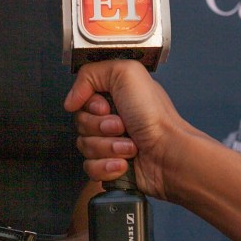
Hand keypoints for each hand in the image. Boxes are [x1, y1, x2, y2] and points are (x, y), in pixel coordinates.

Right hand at [64, 60, 186, 201]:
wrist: (169, 154)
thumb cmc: (154, 116)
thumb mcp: (125, 73)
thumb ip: (90, 74)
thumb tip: (70, 99)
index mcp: (114, 95)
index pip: (81, 100)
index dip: (90, 105)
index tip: (106, 107)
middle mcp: (112, 118)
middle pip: (80, 123)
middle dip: (100, 127)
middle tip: (122, 126)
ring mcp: (110, 144)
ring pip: (84, 146)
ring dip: (108, 147)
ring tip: (130, 147)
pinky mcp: (111, 167)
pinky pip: (90, 168)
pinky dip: (106, 167)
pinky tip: (124, 164)